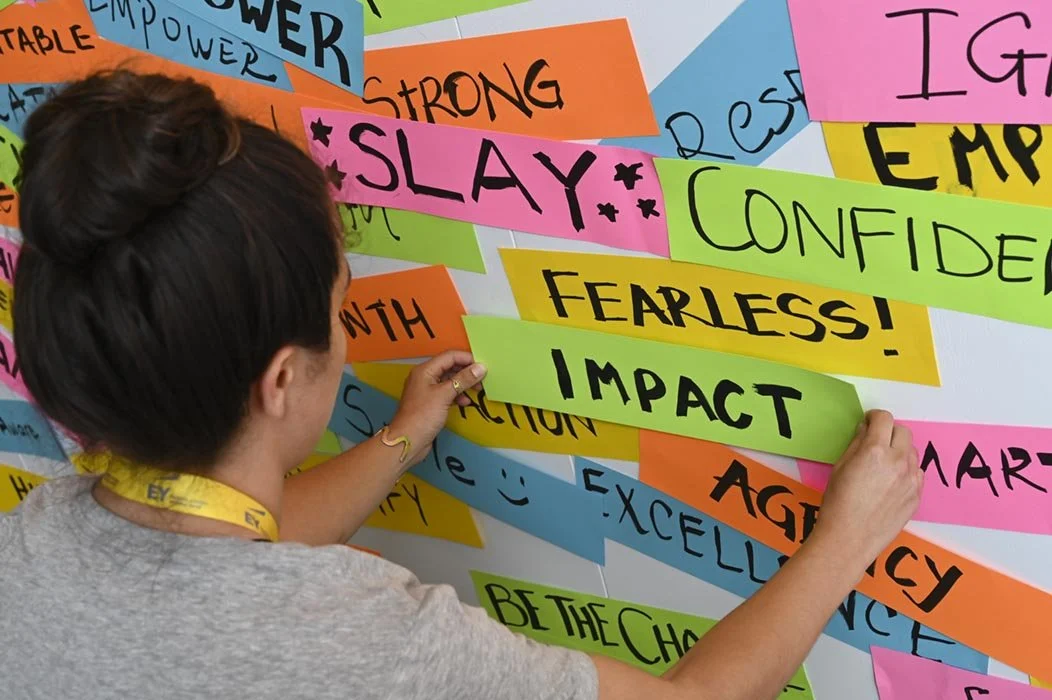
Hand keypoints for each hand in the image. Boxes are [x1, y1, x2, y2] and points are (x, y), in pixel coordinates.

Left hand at [387, 350, 485, 467]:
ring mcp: (427, 390)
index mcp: (425, 370)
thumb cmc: (422, 416)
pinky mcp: (430, 403)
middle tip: (482, 379)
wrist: (407, 441)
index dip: (467, 359)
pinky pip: (446, 393)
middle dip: (466, 372)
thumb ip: (463, 380)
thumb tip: (480, 367)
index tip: (482, 366)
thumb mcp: (445, 395)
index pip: (449, 356)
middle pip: (450, 367)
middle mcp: (425, 377)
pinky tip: (464, 402)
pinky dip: (457, 395)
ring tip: (477, 390)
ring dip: (463, 384)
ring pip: (449, 380)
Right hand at [809, 410, 922, 572]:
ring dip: (899, 450)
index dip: (874, 417)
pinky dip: (906, 470)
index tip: (868, 422)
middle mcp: (898, 461)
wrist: (850, 538)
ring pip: (912, 452)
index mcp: (874, 451)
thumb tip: (865, 431)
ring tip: (883, 464)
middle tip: (876, 441)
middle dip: (889, 432)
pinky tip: (890, 482)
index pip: (884, 419)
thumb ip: (856, 445)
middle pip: (903, 431)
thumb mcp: (840, 467)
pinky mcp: (917, 495)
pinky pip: (916, 472)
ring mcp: (911, 479)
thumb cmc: (837, 504)